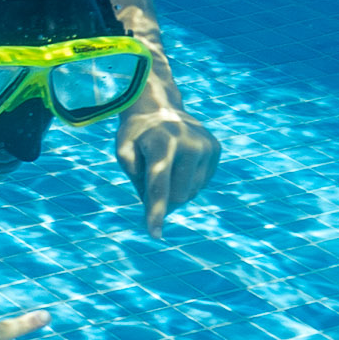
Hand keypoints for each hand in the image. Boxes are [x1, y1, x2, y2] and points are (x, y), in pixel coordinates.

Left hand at [118, 108, 220, 233]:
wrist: (158, 105)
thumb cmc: (136, 133)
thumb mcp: (123, 149)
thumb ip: (135, 177)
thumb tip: (155, 205)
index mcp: (162, 143)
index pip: (159, 185)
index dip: (156, 211)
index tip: (154, 234)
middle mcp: (190, 144)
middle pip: (178, 196)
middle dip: (163, 198)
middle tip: (150, 175)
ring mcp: (207, 146)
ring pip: (191, 193)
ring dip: (175, 188)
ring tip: (166, 163)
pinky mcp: (216, 149)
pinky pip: (201, 184)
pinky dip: (187, 180)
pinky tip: (179, 161)